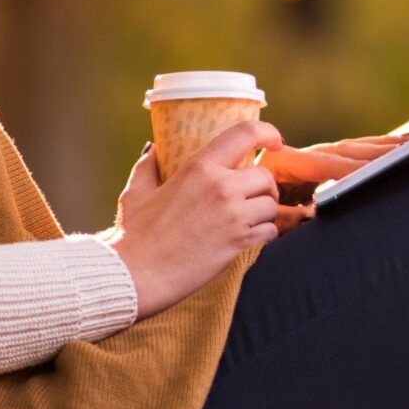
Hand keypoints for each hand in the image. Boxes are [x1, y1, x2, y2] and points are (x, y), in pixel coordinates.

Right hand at [108, 120, 288, 319]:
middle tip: (253, 196)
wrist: (136, 275)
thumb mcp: (136, 193)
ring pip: (271, 205)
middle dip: (264, 187)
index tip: (274, 141)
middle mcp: (221, 187)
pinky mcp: (239, 242)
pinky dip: (265, 234)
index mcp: (199, 168)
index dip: (268, 132)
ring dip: (265, 213)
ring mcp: (233, 215)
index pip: (246, 134)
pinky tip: (249, 237)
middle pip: (266, 176)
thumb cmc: (134, 236)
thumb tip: (152, 150)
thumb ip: (147, 167)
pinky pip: (270, 231)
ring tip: (249, 220)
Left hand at [259, 132, 408, 231]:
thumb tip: (315, 214)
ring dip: (384, 145)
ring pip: (355, 148)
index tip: (376, 168)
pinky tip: (400, 143)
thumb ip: (289, 215)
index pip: (328, 164)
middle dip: (378, 151)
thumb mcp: (269, 214)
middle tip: (408, 148)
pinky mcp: (323, 161)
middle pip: (348, 150)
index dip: (352, 168)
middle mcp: (306, 155)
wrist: (238, 198)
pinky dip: (377, 147)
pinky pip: (353, 152)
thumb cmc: (251, 209)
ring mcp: (316, 156)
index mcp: (290, 163)